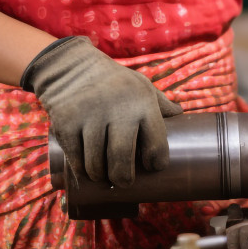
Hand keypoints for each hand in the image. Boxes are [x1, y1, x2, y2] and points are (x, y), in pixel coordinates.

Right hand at [21, 36, 182, 186]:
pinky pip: (76, 161)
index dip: (156, 163)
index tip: (152, 167)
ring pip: (96, 166)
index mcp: (142, 102)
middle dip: (124, 179)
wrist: (71, 67)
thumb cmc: (115, 82)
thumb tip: (182, 116)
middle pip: (122, 161)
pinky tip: (86, 170)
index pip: (156, 145)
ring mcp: (89, 116)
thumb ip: (160, 103)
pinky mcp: (65, 123)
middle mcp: (117, 109)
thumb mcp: (141, 85)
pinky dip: (81, 171)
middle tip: (124, 181)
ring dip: (100, 176)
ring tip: (104, 175)